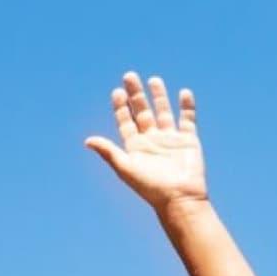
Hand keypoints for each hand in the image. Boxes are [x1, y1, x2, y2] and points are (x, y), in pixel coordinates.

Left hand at [85, 72, 210, 208]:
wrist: (180, 199)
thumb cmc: (151, 188)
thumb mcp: (126, 168)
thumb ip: (108, 152)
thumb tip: (87, 141)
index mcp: (136, 146)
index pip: (126, 121)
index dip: (121, 106)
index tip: (117, 92)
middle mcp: (152, 140)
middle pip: (142, 112)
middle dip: (136, 95)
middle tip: (129, 76)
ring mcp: (171, 140)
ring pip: (163, 112)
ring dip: (159, 96)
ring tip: (154, 80)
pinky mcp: (189, 142)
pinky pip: (188, 120)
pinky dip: (187, 107)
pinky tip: (184, 93)